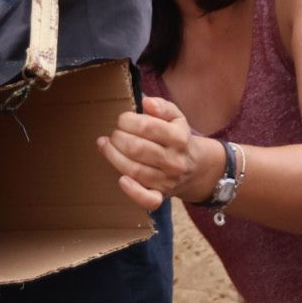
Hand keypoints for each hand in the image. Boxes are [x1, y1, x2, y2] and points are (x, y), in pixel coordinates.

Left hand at [97, 95, 219, 210]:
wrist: (196, 168)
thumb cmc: (178, 138)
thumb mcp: (176, 118)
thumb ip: (162, 107)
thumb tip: (146, 102)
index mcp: (179, 138)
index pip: (147, 127)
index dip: (127, 121)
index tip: (122, 120)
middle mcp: (174, 160)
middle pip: (137, 149)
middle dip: (118, 138)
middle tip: (114, 134)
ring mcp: (168, 180)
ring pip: (134, 170)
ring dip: (113, 156)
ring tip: (106, 146)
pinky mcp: (161, 196)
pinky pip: (148, 200)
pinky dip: (132, 192)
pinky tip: (121, 179)